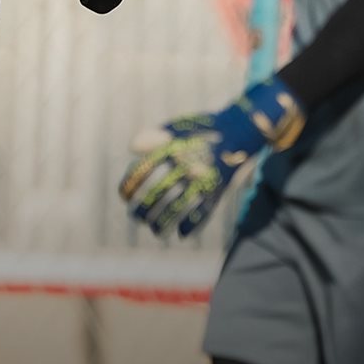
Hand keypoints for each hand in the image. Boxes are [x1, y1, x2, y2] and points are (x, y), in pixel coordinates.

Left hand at [119, 77, 304, 237]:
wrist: (240, 129)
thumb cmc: (203, 129)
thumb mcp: (178, 128)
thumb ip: (154, 137)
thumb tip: (131, 148)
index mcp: (174, 148)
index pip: (145, 168)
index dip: (132, 184)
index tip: (123, 195)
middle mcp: (187, 164)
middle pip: (160, 191)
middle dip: (144, 208)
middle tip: (134, 217)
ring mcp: (204, 178)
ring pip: (179, 206)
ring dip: (164, 221)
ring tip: (155, 231)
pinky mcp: (219, 189)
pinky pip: (204, 211)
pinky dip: (192, 225)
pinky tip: (181, 235)